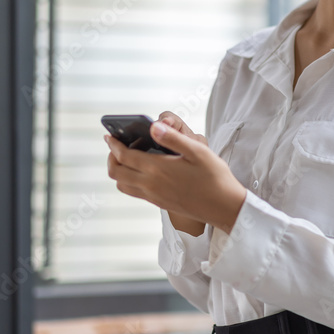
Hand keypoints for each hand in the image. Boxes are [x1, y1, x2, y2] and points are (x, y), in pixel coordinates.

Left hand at [104, 116, 246, 235]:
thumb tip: (153, 125)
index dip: (114, 145)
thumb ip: (173, 138)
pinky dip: (130, 179)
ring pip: (122, 185)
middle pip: (116, 172)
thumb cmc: (215, 177)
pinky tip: (143, 170)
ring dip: (119, 170)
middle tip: (116, 146)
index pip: (124, 156)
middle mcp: (151, 185)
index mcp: (157, 169)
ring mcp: (154, 197)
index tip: (109, 136)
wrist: (224, 207)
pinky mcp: (160, 203)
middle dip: (111, 157)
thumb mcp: (198, 151)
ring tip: (127, 158)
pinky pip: (134, 192)